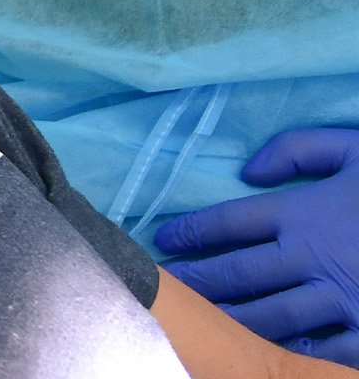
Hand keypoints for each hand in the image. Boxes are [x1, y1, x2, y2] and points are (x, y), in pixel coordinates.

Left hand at [160, 128, 358, 367]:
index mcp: (307, 212)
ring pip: (271, 317)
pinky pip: (322, 350)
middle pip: (241, 275)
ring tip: (198, 324)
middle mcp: (315, 258)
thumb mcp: (354, 148)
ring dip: (230, 322)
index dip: (193, 232)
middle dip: (199, 283)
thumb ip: (297, 149)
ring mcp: (344, 300)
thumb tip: (247, 171)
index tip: (164, 240)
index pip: (232, 223)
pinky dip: (289, 353)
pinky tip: (262, 355)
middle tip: (163, 289)